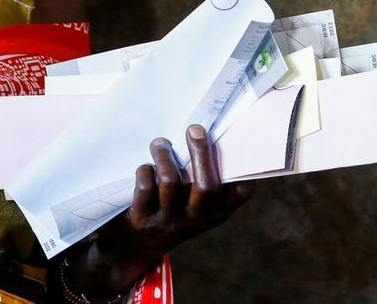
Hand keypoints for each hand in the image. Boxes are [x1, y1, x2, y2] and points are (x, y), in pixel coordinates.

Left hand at [61, 125, 252, 296]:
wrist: (133, 248)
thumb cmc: (169, 214)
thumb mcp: (192, 206)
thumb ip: (201, 182)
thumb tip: (207, 138)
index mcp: (214, 213)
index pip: (238, 196)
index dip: (244, 173)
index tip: (241, 149)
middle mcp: (195, 220)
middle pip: (207, 185)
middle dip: (201, 152)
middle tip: (195, 129)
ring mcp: (169, 221)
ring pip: (171, 181)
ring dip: (165, 156)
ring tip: (160, 143)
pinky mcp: (143, 220)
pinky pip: (145, 188)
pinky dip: (145, 171)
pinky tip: (145, 167)